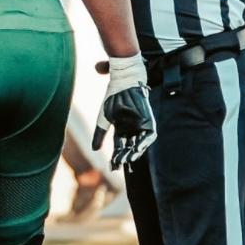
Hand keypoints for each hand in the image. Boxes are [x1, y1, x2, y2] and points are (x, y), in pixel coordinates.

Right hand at [93, 55, 156, 169]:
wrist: (124, 77)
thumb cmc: (113, 94)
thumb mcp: (103, 116)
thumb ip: (100, 132)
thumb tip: (94, 150)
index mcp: (121, 127)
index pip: (119, 146)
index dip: (116, 157)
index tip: (113, 168)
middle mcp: (132, 127)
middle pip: (130, 146)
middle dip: (125, 157)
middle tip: (121, 166)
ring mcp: (141, 123)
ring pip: (140, 143)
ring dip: (135, 152)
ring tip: (129, 160)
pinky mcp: (149, 119)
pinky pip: (150, 135)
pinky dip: (145, 142)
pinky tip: (139, 149)